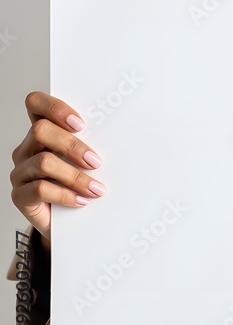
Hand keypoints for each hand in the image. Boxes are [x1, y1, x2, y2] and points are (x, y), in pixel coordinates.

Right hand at [10, 91, 105, 245]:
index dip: (55, 108)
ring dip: (75, 175)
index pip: (35, 103)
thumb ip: (91, 143)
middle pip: (41, 130)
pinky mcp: (20, 196)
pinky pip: (40, 190)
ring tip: (96, 188)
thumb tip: (119, 135)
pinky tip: (81, 200)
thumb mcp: (85, 159)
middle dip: (72, 145)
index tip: (81, 124)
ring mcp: (20, 172)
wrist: (68, 221)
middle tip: (96, 161)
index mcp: (42, 131)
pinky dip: (66, 195)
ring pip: (44, 162)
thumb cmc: (79, 182)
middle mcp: (27, 148)